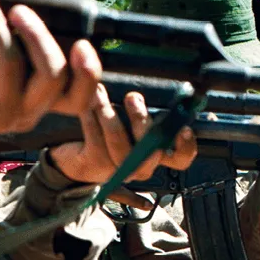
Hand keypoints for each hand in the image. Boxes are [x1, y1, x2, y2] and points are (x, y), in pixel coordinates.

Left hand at [0, 0, 101, 134]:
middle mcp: (28, 113)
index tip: (82, 44)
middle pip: (51, 75)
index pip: (78, 99)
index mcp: (44, 104)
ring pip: (10, 60)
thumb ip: (33, 59)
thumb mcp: (14, 77)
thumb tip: (38, 15)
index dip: (88, 74)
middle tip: (19, 10)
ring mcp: (2, 111)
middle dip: (38, 36)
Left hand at [49, 88, 196, 209]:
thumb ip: (147, 109)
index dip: (186, 146)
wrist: (73, 153)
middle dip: (141, 121)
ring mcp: (119, 170)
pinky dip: (90, 119)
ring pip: (121, 146)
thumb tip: (159, 90)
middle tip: (133, 98)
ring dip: (110, 116)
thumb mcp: (130, 118)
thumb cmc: (106, 130)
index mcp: (155, 153)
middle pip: (152, 152)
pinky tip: (86, 105)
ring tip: (100, 94)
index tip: (183, 128)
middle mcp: (141, 166)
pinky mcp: (95, 166)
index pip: (181, 158)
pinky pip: (96, 141)